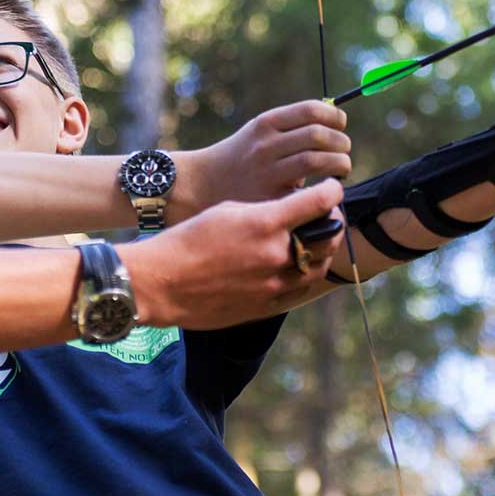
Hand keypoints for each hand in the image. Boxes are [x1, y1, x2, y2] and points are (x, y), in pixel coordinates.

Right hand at [122, 181, 345, 327]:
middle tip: (327, 215)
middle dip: (332, 222)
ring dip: (322, 252)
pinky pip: (298, 291)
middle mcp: (275, 254)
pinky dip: (303, 276)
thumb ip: (263, 211)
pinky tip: (297, 268)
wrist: (162, 282)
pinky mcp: (265, 307)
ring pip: (317, 267)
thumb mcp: (226, 211)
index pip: (318, 202)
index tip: (332, 188)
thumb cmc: (187, 240)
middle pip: (328, 237)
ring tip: (315, 242)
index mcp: (265, 223)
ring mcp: (273, 285)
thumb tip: (287, 213)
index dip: (331, 191)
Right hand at [173, 100, 352, 218]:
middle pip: (318, 135)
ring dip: (340, 163)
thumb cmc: (241, 157)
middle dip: (341, 142)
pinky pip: (308, 189)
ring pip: (317, 160)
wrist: (203, 184)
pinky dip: (324, 187)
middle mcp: (266, 144)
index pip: (311, 110)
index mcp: (266, 123)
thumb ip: (292, 128)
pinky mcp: (271, 197)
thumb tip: (335, 122)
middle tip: (344, 150)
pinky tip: (326, 188)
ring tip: (342, 167)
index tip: (341, 125)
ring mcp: (268, 171)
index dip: (335, 117)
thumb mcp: (259, 133)